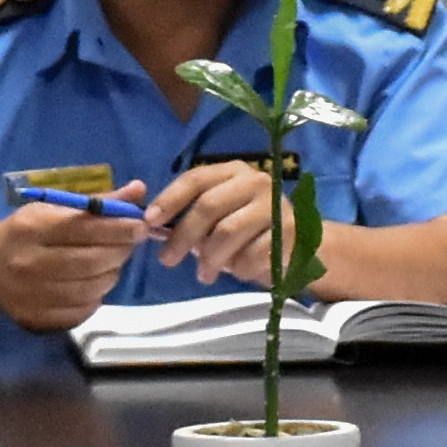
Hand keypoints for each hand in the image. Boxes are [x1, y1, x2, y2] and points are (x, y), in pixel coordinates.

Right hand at [0, 198, 148, 331]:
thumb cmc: (27, 233)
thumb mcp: (53, 209)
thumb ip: (98, 202)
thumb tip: (139, 190)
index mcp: (32, 227)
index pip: (84, 228)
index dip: (118, 228)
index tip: (140, 226)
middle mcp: (28, 262)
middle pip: (91, 261)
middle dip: (120, 252)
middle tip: (129, 245)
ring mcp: (30, 295)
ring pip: (90, 289)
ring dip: (110, 275)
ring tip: (110, 264)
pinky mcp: (35, 319)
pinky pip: (80, 312)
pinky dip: (95, 298)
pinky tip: (92, 285)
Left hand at [143, 158, 287, 286]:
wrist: (296, 244)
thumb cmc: (248, 229)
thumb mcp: (219, 215)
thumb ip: (191, 215)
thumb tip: (153, 226)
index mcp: (233, 172)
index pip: (195, 179)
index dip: (169, 199)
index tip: (149, 221)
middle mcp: (256, 182)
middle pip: (209, 205)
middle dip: (183, 235)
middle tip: (167, 259)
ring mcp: (274, 206)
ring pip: (227, 232)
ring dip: (209, 258)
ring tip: (204, 274)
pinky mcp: (288, 233)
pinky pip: (250, 255)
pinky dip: (236, 268)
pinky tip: (237, 271)